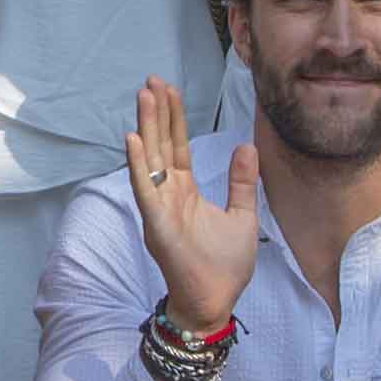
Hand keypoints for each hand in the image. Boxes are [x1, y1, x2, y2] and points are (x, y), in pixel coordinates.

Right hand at [123, 73, 258, 333]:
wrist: (216, 301)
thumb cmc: (225, 265)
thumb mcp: (242, 214)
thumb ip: (242, 181)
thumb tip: (246, 145)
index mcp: (186, 192)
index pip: (177, 146)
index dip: (174, 118)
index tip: (170, 90)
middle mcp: (168, 195)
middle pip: (160, 145)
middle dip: (157, 112)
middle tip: (152, 80)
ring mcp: (159, 207)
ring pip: (150, 159)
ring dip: (146, 126)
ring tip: (143, 96)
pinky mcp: (155, 222)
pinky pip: (144, 188)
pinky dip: (138, 164)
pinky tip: (134, 138)